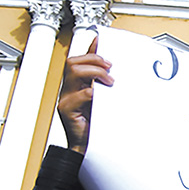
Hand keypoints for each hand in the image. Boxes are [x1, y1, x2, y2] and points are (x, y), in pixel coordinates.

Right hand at [57, 39, 113, 153]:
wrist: (90, 145)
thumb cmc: (98, 123)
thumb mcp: (106, 99)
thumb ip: (108, 85)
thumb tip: (119, 70)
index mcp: (78, 84)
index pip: (79, 60)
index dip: (90, 50)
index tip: (103, 43)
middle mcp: (70, 89)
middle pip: (73, 62)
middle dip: (93, 60)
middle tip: (110, 67)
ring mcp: (67, 98)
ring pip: (73, 73)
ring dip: (94, 73)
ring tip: (109, 82)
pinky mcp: (67, 110)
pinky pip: (79, 95)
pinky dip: (92, 92)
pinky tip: (101, 96)